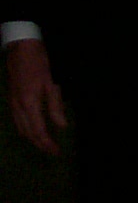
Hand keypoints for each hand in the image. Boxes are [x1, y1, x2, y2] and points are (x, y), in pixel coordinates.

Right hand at [6, 39, 66, 155]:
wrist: (20, 50)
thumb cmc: (39, 63)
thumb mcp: (51, 83)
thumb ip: (55, 105)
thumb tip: (62, 126)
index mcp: (28, 104)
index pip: (38, 131)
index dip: (47, 144)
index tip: (56, 152)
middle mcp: (17, 107)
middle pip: (27, 134)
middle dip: (40, 144)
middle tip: (52, 151)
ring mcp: (12, 104)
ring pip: (21, 129)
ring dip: (33, 138)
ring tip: (46, 143)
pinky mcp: (11, 101)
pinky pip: (18, 121)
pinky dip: (26, 129)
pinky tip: (34, 129)